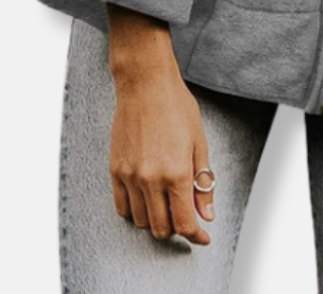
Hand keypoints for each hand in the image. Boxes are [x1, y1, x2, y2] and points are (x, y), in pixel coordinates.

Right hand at [106, 5, 213, 244]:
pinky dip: (135, 211)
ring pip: (141, 221)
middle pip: (162, 228)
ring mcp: (130, 176)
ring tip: (167, 205)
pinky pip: (122, 207)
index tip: (202, 237)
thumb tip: (207, 214)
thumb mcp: (199, 142)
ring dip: (156, 221)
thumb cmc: (177, 107)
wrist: (145, 85)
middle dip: (177, 229)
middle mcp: (151, 179)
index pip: (185, 223)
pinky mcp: (114, 170)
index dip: (196, 235)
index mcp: (177, 172)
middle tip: (186, 218)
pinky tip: (147, 200)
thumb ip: (202, 182)